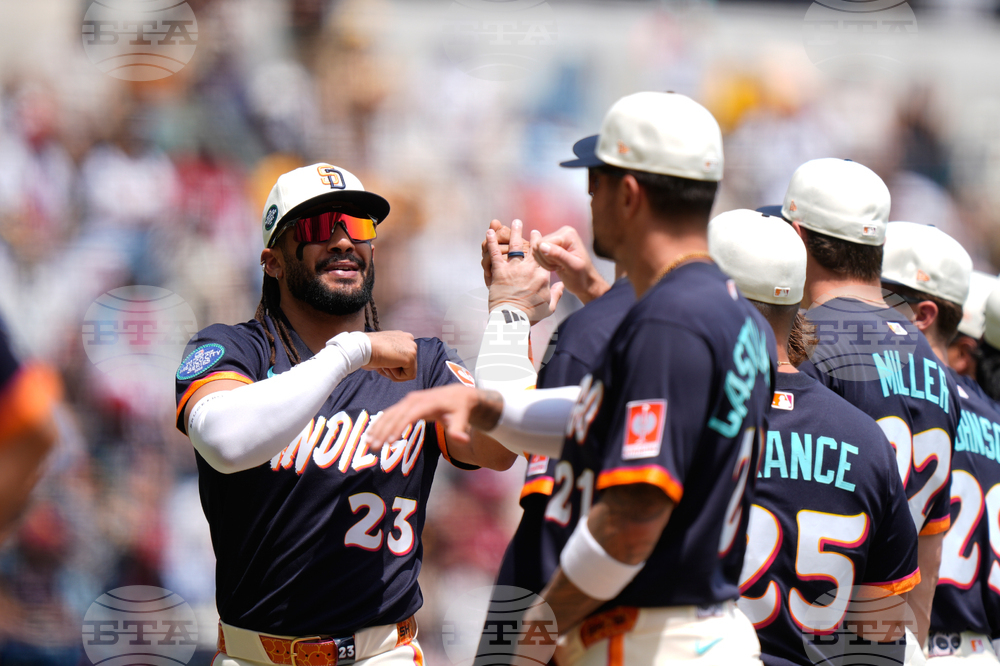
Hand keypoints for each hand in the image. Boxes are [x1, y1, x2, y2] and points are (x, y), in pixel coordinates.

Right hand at [363, 331, 416, 381]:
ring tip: (384, 364)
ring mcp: (412, 347)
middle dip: (395, 371)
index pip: (405, 359)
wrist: (362, 348)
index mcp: (402, 337)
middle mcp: (410, 340)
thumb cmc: (367, 351)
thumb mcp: (384, 352)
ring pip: (410, 372)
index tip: (381, 362)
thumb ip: (392, 357)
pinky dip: (397, 376)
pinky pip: (409, 376)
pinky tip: (387, 365)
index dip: (393, 366)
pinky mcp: (411, 357)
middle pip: (409, 366)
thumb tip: (395, 367)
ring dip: (395, 374)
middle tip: (382, 365)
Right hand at [364, 384, 490, 451]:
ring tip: (367, 442)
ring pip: (389, 414)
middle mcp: (415, 399)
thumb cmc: (459, 409)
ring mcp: (408, 401)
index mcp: (428, 403)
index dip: (399, 427)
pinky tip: (370, 434)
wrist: (457, 395)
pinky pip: (389, 413)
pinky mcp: (405, 404)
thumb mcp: (462, 419)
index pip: (410, 415)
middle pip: (396, 415)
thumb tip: (462, 440)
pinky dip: (379, 423)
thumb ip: (459, 430)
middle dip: (384, 431)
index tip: (390, 442)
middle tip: (374, 447)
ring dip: (377, 428)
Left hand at [486, 219, 563, 323]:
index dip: (542, 246)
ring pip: (514, 245)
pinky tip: (489, 231)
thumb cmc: (531, 316)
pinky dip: (492, 242)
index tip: (540, 238)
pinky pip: (495, 253)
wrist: (513, 320)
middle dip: (530, 235)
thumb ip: (556, 294)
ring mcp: (514, 269)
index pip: (544, 256)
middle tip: (527, 226)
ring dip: (514, 232)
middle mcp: (530, 268)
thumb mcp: (549, 307)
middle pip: (531, 247)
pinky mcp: (500, 272)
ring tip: (514, 222)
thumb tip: (561, 286)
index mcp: (543, 275)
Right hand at [530, 226, 610, 303]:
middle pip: (538, 245)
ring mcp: (555, 239)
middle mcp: (561, 233)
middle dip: (546, 260)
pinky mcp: (550, 246)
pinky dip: (544, 263)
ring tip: (559, 267)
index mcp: (568, 234)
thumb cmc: (582, 277)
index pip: (543, 243)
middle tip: (559, 267)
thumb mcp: (572, 267)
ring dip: (545, 263)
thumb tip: (541, 245)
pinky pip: (537, 254)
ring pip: (536, 250)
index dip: (547, 258)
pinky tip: (556, 266)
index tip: (561, 266)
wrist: (586, 283)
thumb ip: (558, 255)